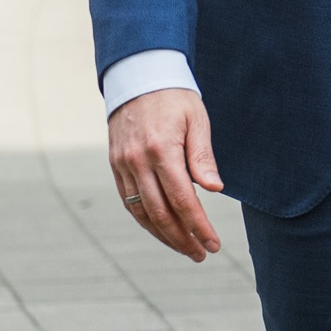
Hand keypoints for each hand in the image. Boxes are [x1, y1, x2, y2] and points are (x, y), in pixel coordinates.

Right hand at [108, 89, 225, 261]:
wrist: (137, 76)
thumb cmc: (175, 98)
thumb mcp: (197, 120)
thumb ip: (203, 157)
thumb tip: (214, 190)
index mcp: (162, 150)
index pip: (182, 199)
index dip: (198, 226)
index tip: (213, 244)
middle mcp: (138, 161)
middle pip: (160, 213)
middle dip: (182, 239)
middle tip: (201, 254)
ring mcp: (123, 164)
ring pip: (141, 212)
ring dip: (163, 236)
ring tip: (184, 248)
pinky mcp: (116, 165)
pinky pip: (128, 201)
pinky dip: (146, 220)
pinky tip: (162, 230)